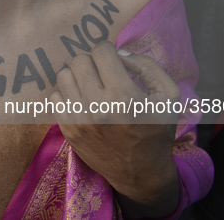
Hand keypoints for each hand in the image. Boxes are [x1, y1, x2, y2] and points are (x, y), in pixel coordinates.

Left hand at [51, 41, 179, 217]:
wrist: (141, 173)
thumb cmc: (156, 131)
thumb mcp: (168, 95)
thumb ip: (147, 65)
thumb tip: (119, 52)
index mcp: (123, 95)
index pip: (101, 51)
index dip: (109, 51)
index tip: (114, 61)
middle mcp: (97, 106)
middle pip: (78, 60)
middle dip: (92, 62)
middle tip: (102, 73)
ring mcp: (79, 118)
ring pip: (63, 75)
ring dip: (77, 76)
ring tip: (91, 86)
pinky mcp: (68, 129)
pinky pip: (55, 97)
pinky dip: (68, 95)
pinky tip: (83, 102)